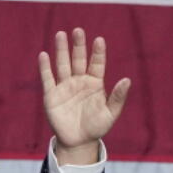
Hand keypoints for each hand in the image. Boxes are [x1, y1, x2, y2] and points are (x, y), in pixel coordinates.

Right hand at [38, 28, 130, 153]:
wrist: (79, 142)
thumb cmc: (97, 127)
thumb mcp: (111, 113)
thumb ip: (118, 97)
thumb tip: (127, 80)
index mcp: (95, 84)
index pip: (97, 64)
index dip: (98, 53)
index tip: (99, 40)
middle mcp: (79, 82)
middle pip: (78, 59)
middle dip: (78, 45)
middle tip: (78, 30)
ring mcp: (65, 87)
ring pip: (63, 64)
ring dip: (61, 50)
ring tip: (61, 34)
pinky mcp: (52, 95)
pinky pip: (48, 78)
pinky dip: (45, 67)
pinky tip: (45, 55)